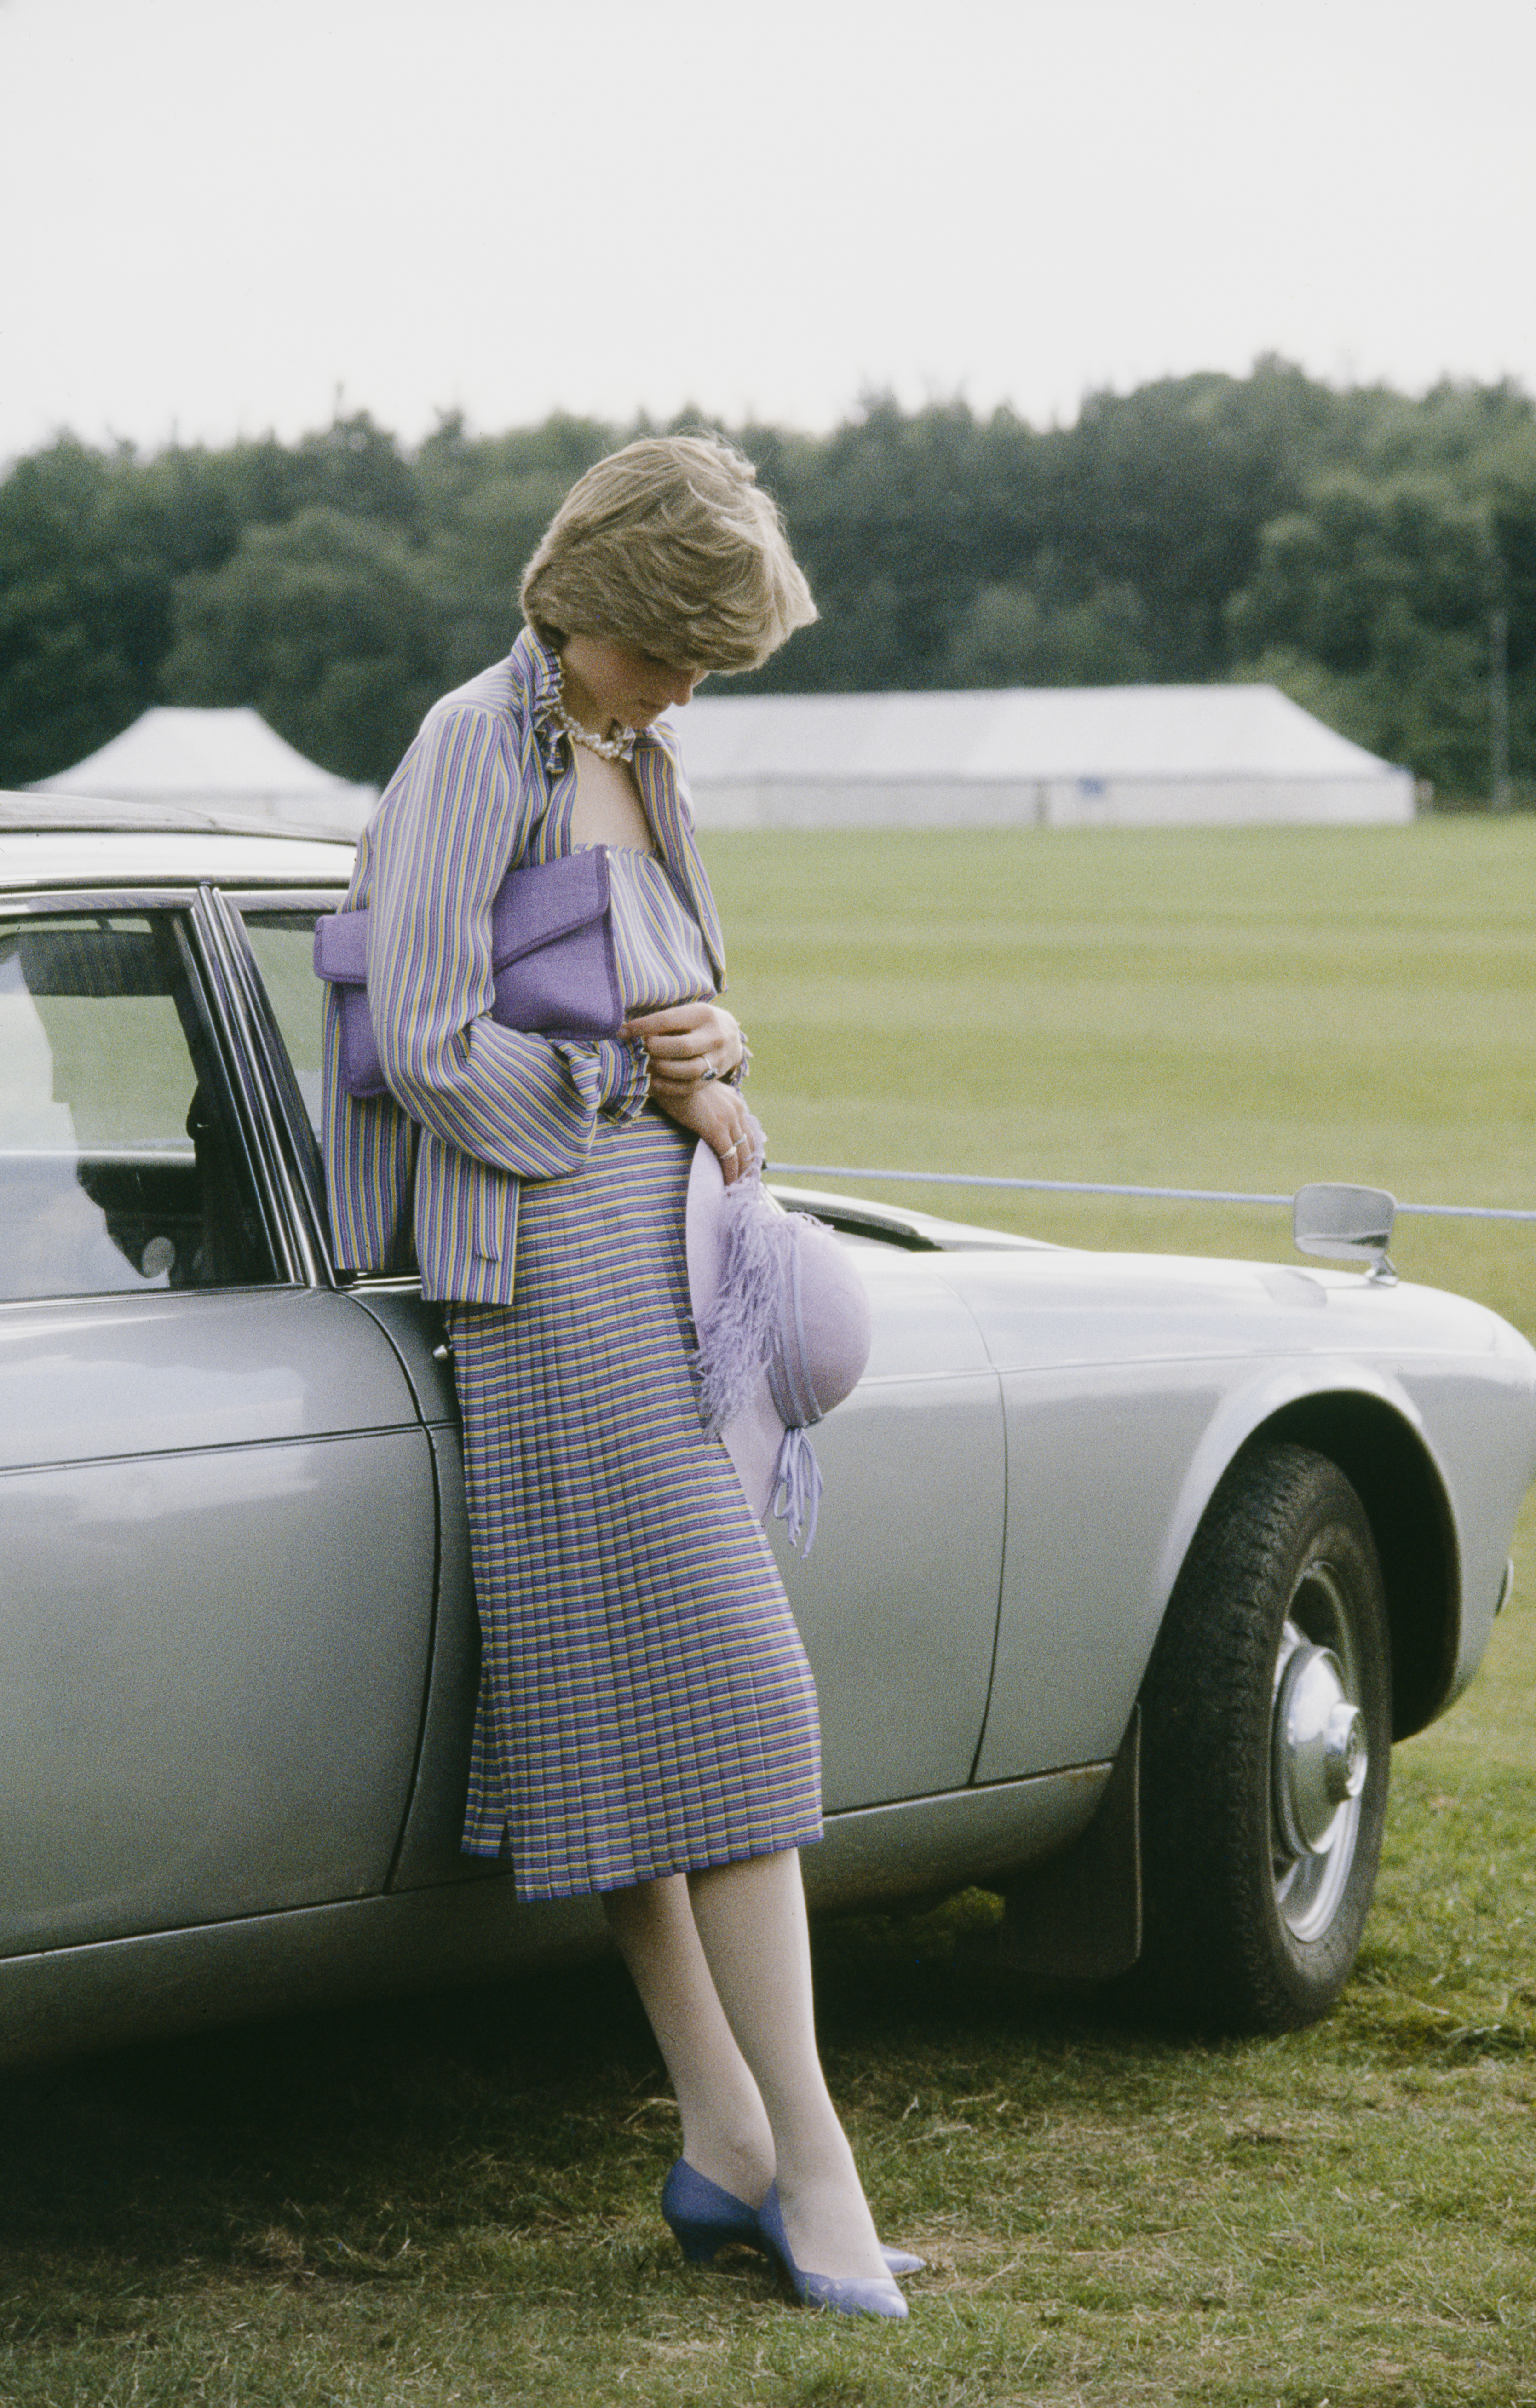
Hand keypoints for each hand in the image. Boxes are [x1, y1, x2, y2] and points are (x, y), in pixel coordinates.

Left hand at [622, 1001, 742, 1100]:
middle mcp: (714, 1036)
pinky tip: (652, 1083)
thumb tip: (627, 1028)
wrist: (731, 1035)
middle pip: (683, 1047)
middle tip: (640, 1049)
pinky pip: (691, 1087)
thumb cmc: (696, 1022)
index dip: (643, 1027)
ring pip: (689, 1070)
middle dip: (656, 1049)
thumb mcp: (686, 1012)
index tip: (622, 1031)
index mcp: (703, 1014)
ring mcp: (717, 1058)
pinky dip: (669, 1087)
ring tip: (645, 1066)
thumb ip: (664, 1021)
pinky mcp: (714, 1076)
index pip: (669, 1020)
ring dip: (663, 1070)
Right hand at [649, 1078, 762, 1186]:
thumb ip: (711, 1105)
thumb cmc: (679, 1086)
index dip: (747, 1150)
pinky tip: (726, 1183)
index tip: (743, 1164)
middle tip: (742, 1181)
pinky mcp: (717, 1129)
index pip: (748, 1131)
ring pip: (742, 1153)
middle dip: (747, 1165)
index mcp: (735, 1101)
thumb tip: (706, 1118)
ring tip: (735, 1185)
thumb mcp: (703, 1094)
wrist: (670, 1075)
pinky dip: (730, 1172)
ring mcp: (729, 1119)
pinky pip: (729, 1156)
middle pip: (750, 1144)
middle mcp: (737, 1110)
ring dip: (740, 1172)